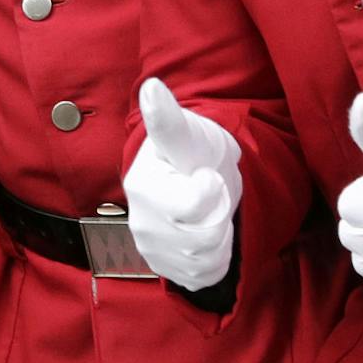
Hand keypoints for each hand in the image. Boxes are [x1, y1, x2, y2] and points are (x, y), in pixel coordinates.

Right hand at [124, 77, 242, 289]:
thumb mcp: (188, 133)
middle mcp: (141, 223)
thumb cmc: (195, 151)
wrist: (198, 174)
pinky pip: (206, 275)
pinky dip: (217, 256)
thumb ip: (168, 120)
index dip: (211, 187)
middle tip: (210, 192)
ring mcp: (153, 249)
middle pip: (204, 237)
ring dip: (220, 234)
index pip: (194, 207)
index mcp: (142, 187)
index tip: (203, 172)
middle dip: (219, 212)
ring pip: (207, 259)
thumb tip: (151, 87)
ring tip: (209, 211)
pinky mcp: (167, 269)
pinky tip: (207, 231)